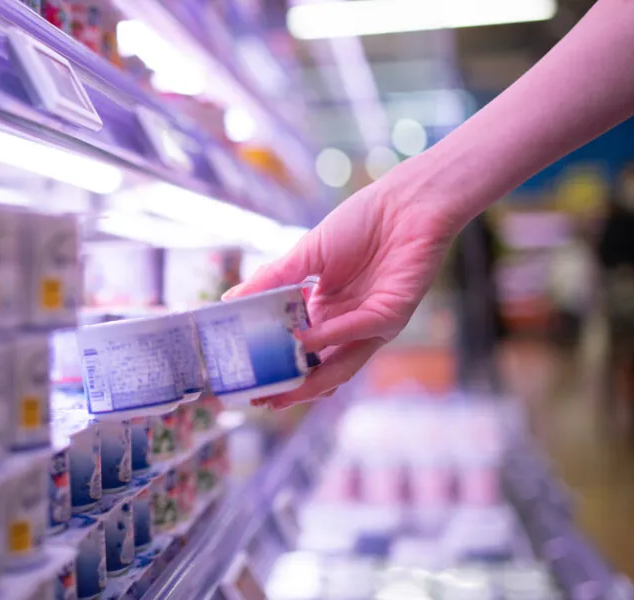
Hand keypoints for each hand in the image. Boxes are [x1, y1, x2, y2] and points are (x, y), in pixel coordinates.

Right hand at [223, 166, 461, 408]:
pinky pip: (357, 331)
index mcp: (326, 312)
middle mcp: (347, 325)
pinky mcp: (392, 313)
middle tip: (260, 401)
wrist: (405, 203)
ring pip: (341, 365)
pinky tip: (303, 339)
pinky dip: (330, 337)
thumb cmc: (361, 224)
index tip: (245, 382)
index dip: (274, 368)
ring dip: (312, 381)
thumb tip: (228, 300)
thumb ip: (270, 281)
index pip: (297, 351)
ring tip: (281, 390)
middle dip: (290, 389)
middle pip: (318, 370)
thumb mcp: (304, 255)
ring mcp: (370, 324)